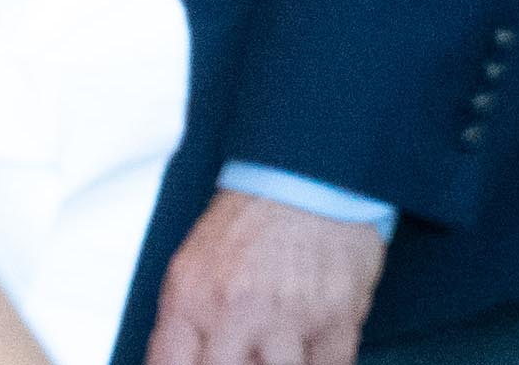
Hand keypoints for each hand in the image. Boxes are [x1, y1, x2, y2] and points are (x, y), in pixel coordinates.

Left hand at [147, 188, 388, 364]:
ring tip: (277, 347)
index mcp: (190, 299)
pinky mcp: (336, 316)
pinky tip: (310, 348)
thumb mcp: (191, 268)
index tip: (209, 363)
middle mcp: (235, 310)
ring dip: (279, 364)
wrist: (308, 174)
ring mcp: (288, 316)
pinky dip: (319, 364)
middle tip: (248, 354)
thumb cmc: (250, 223)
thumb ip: (182, 328)